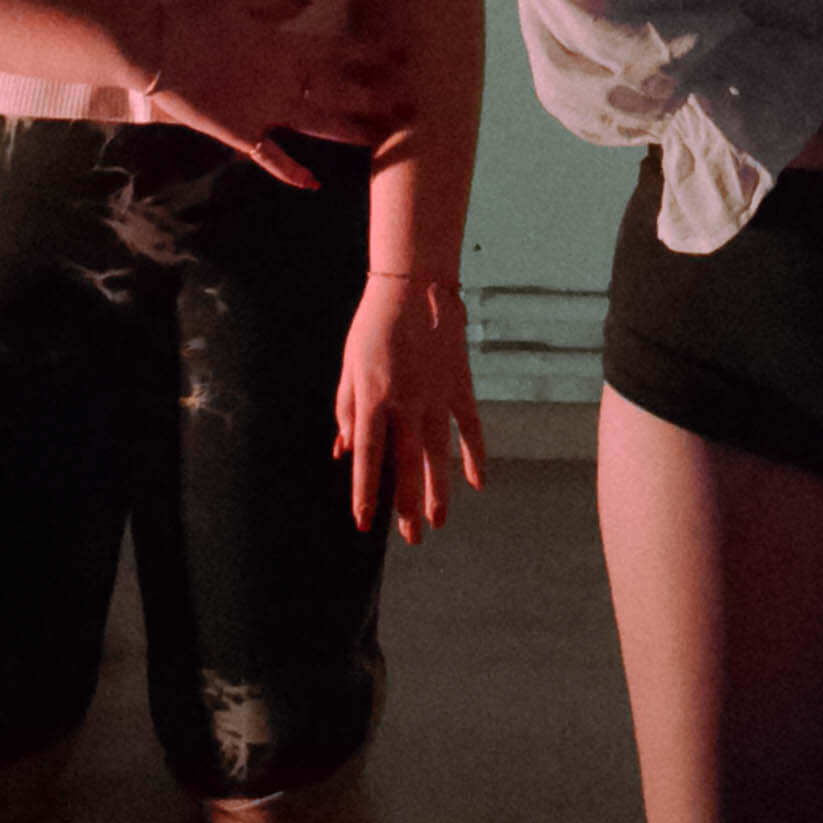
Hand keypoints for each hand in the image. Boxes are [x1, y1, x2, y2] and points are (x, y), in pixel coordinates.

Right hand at [144, 0, 404, 183]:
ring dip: (352, 133)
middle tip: (415, 107)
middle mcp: (286, 83)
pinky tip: (314, 183)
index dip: (376, 55)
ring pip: (319, 126)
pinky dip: (291, 172)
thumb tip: (309, 4)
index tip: (405, 55)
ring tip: (383, 139)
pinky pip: (271, 157)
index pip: (344, 52)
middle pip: (344, 94)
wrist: (156, 50)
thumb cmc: (198, 18)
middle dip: (381, 99)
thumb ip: (279, 4)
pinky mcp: (241, 134)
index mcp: (288, 49)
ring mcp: (265, 113)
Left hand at [334, 269, 484, 540]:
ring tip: (439, 522)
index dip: (366, 493)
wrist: (414, 285)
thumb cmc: (373, 325)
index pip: (368, 457)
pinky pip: (469, 426)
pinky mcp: (459, 385)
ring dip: (439, 490)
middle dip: (407, 505)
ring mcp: (435, 395)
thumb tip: (345, 452)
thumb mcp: (349, 366)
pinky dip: (474, 454)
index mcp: (372, 398)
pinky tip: (477, 482)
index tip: (365, 523)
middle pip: (406, 464)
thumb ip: (347, 410)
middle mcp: (405, 403)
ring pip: (438, 453)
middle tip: (412, 538)